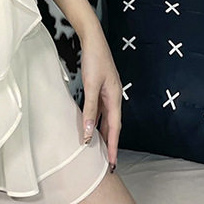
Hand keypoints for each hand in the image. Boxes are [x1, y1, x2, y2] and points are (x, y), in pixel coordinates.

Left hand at [79, 31, 121, 170]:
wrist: (93, 40)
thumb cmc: (94, 60)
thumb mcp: (91, 86)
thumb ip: (89, 109)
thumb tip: (88, 132)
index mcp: (115, 98)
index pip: (115, 129)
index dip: (112, 146)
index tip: (112, 163)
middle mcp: (114, 98)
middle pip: (113, 126)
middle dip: (110, 144)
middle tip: (108, 163)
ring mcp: (108, 93)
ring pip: (106, 119)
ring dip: (103, 134)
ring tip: (99, 149)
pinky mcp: (100, 89)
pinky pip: (99, 111)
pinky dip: (95, 121)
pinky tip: (90, 126)